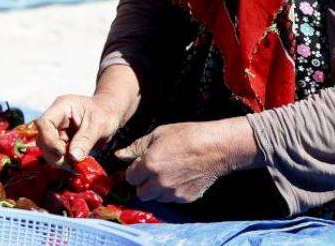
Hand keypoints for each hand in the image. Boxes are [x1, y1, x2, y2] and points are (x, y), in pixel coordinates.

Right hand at [36, 93, 125, 166]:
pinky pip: (57, 153)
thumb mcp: (99, 125)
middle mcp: (56, 118)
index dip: (49, 139)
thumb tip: (73, 157)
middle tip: (68, 164)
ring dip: (58, 159)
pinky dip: (64, 161)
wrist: (111, 114)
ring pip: (48, 148)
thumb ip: (85, 140)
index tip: (62, 151)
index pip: (44, 123)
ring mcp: (58, 130)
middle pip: (43, 137)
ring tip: (73, 166)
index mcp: (62, 107)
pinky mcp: (63, 140)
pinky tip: (74, 166)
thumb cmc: (106, 113)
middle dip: (53, 153)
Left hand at [114, 118, 259, 202]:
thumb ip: (136, 147)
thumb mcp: (158, 134)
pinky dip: (171, 192)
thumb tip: (118, 155)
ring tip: (167, 174)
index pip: (130, 177)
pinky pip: (171, 199)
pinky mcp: (186, 198)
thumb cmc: (186, 135)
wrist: (216, 148)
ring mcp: (173, 193)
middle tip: (151, 173)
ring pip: (156, 198)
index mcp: (149, 165)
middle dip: (143, 184)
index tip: (140, 165)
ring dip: (156, 190)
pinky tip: (179, 178)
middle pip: (141, 193)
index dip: (134, 171)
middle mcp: (159, 182)